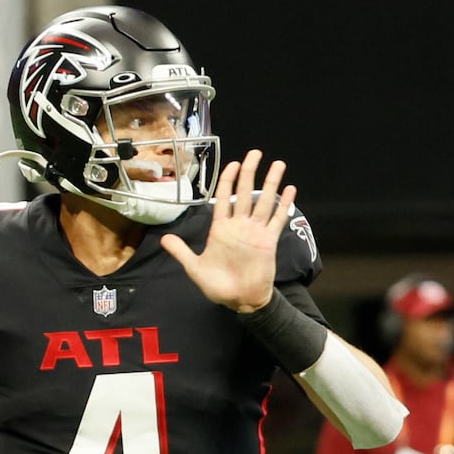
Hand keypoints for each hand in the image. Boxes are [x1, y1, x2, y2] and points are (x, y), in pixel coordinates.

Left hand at [159, 149, 295, 313]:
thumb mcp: (195, 268)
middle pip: (245, 192)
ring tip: (278, 164)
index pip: (224, 197)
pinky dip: (284, 205)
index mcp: (221, 228)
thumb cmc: (218, 286)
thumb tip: (163, 239)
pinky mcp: (268, 241)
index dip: (228, 179)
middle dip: (250, 172)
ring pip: (264, 201)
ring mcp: (255, 232)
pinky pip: (277, 220)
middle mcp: (239, 226)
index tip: (234, 163)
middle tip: (256, 153)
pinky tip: (290, 190)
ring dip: (272, 183)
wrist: (240, 301)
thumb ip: (181, 252)